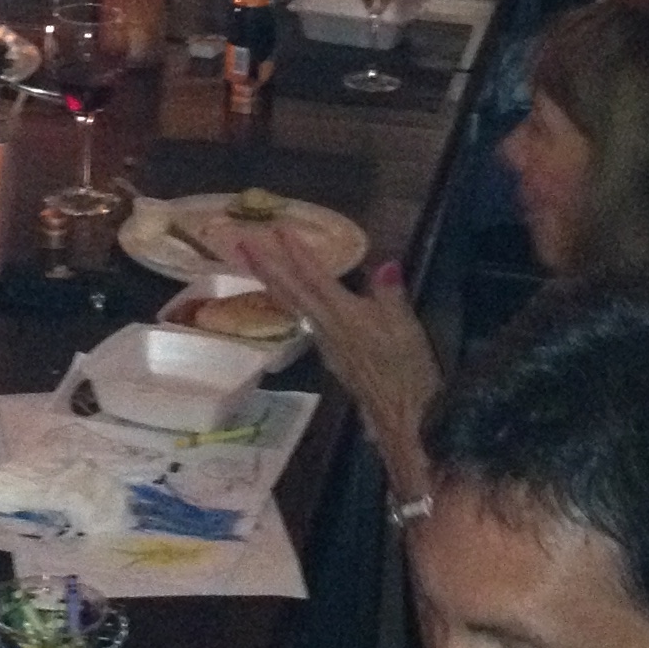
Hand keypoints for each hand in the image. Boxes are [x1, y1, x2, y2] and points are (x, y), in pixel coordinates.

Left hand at [221, 231, 439, 487]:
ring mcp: (327, 345)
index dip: (296, 252)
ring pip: (294, 306)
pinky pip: (306, 319)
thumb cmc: (407, 371)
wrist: (403, 419)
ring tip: (259, 263)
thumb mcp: (407, 329)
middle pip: (291, 292)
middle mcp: (327, 328)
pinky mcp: (334, 357)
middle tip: (241, 243)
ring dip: (274, 281)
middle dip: (267, 265)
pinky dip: (292, 300)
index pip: (314, 278)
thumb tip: (385, 264)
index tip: (276, 228)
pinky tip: (293, 297)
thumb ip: (391, 296)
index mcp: (344, 316)